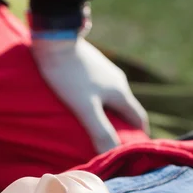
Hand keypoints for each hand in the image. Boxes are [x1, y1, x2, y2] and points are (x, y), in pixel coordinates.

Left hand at [31, 38, 148, 152]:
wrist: (54, 38)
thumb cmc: (70, 75)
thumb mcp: (86, 108)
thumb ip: (100, 131)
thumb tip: (113, 154)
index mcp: (121, 92)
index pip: (138, 118)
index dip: (138, 135)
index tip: (132, 150)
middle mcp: (117, 80)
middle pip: (124, 108)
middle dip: (120, 126)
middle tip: (109, 142)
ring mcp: (103, 71)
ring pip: (109, 97)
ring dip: (106, 113)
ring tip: (92, 127)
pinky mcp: (88, 65)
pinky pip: (96, 88)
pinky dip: (94, 101)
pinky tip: (80, 106)